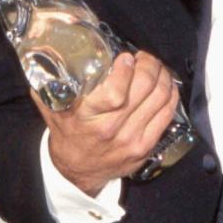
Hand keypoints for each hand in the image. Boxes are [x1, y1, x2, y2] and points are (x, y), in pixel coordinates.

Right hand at [35, 49, 180, 193]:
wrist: (77, 171)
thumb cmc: (67, 133)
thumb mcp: (52, 108)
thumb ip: (51, 82)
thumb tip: (51, 51)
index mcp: (88, 118)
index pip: (116, 92)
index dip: (126, 70)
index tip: (127, 57)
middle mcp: (112, 129)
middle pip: (144, 89)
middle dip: (149, 65)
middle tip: (145, 57)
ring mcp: (132, 140)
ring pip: (160, 98)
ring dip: (162, 77)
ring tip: (156, 67)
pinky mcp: (146, 147)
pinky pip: (167, 115)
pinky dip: (171, 95)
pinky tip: (166, 84)